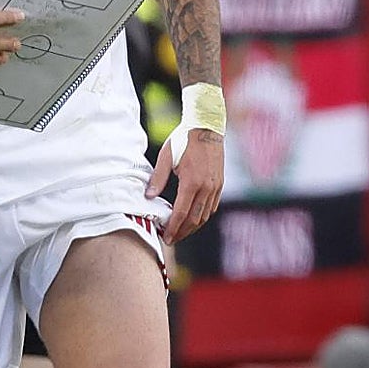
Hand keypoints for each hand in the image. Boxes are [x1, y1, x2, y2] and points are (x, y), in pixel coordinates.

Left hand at [146, 128, 223, 244]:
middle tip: (171, 239)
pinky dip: (202, 216)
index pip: (181, 213)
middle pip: (194, 219)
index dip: (173, 228)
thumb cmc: (183, 140)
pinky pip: (211, 207)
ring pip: (204, 215)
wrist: (207, 127)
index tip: (166, 237)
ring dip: (192, 227)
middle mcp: (206, 188)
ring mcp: (215, 187)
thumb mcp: (166, 156)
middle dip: (182, 232)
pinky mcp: (219, 184)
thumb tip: (149, 196)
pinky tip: (192, 218)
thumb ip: (158, 178)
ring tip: (179, 231)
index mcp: (191, 182)